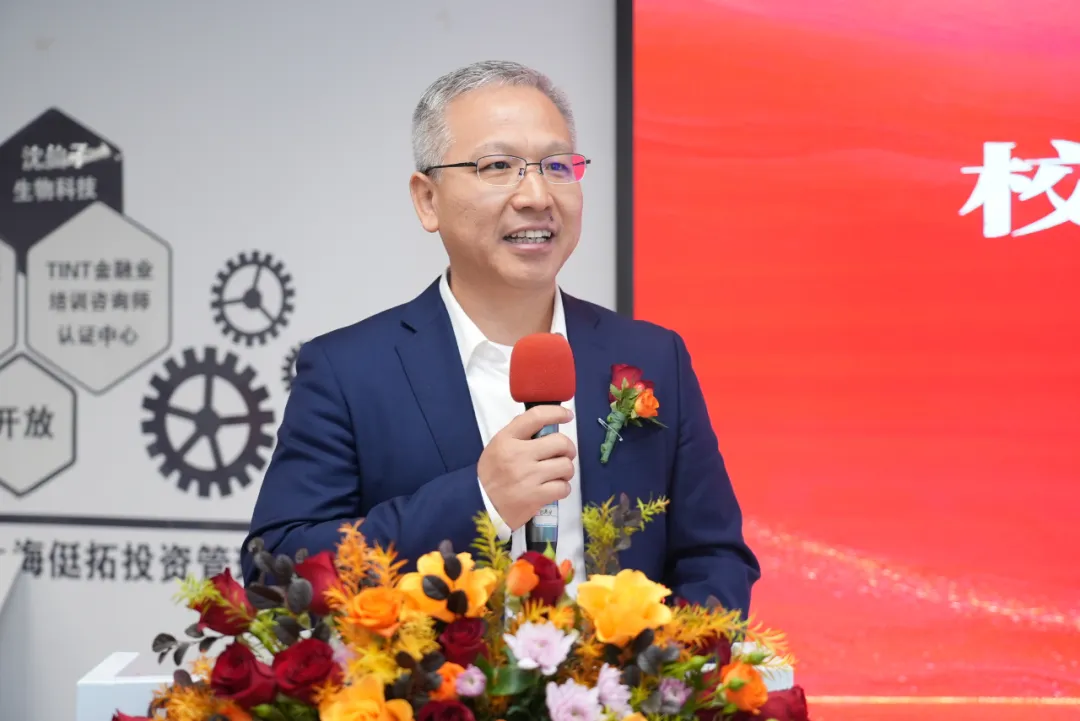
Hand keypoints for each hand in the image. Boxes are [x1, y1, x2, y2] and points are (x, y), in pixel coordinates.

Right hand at [477, 404, 576, 529]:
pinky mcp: (535, 496)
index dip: (556, 413)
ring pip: (565, 466)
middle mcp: (518, 455)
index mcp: (507, 439)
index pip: (536, 417)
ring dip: (566, 471)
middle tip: (564, 455)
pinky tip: (554, 489)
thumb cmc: (491, 475)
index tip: (567, 415)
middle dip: (568, 449)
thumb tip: (543, 423)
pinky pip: (563, 488)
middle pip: (560, 442)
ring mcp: (528, 476)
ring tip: (557, 475)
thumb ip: (518, 434)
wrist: (480, 506)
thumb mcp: (497, 447)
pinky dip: (563, 488)